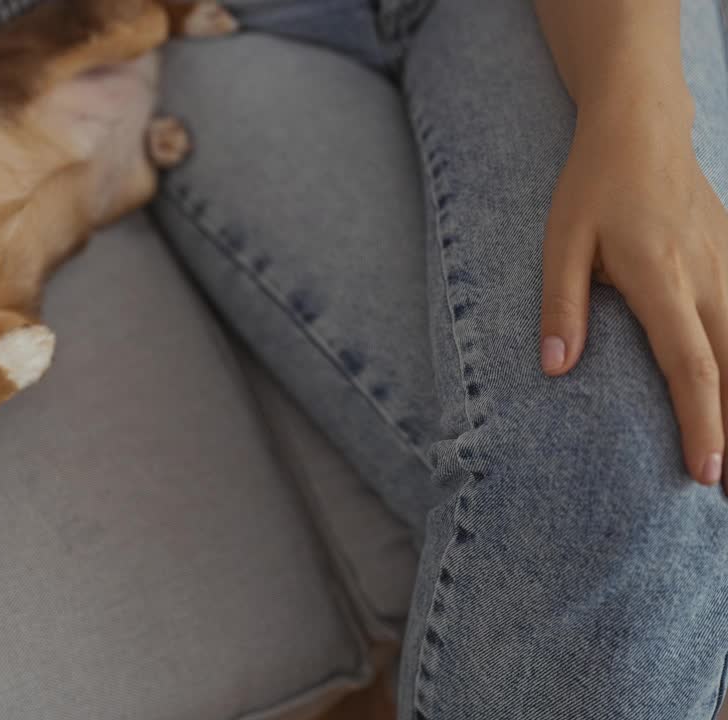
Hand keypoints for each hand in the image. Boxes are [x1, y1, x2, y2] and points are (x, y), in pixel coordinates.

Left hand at [540, 95, 727, 486]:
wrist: (642, 129)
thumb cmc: (592, 188)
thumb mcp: (560, 241)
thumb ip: (562, 305)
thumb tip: (555, 368)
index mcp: (660, 278)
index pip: (689, 364)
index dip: (702, 422)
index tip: (706, 473)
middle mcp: (708, 277)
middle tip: (727, 488)